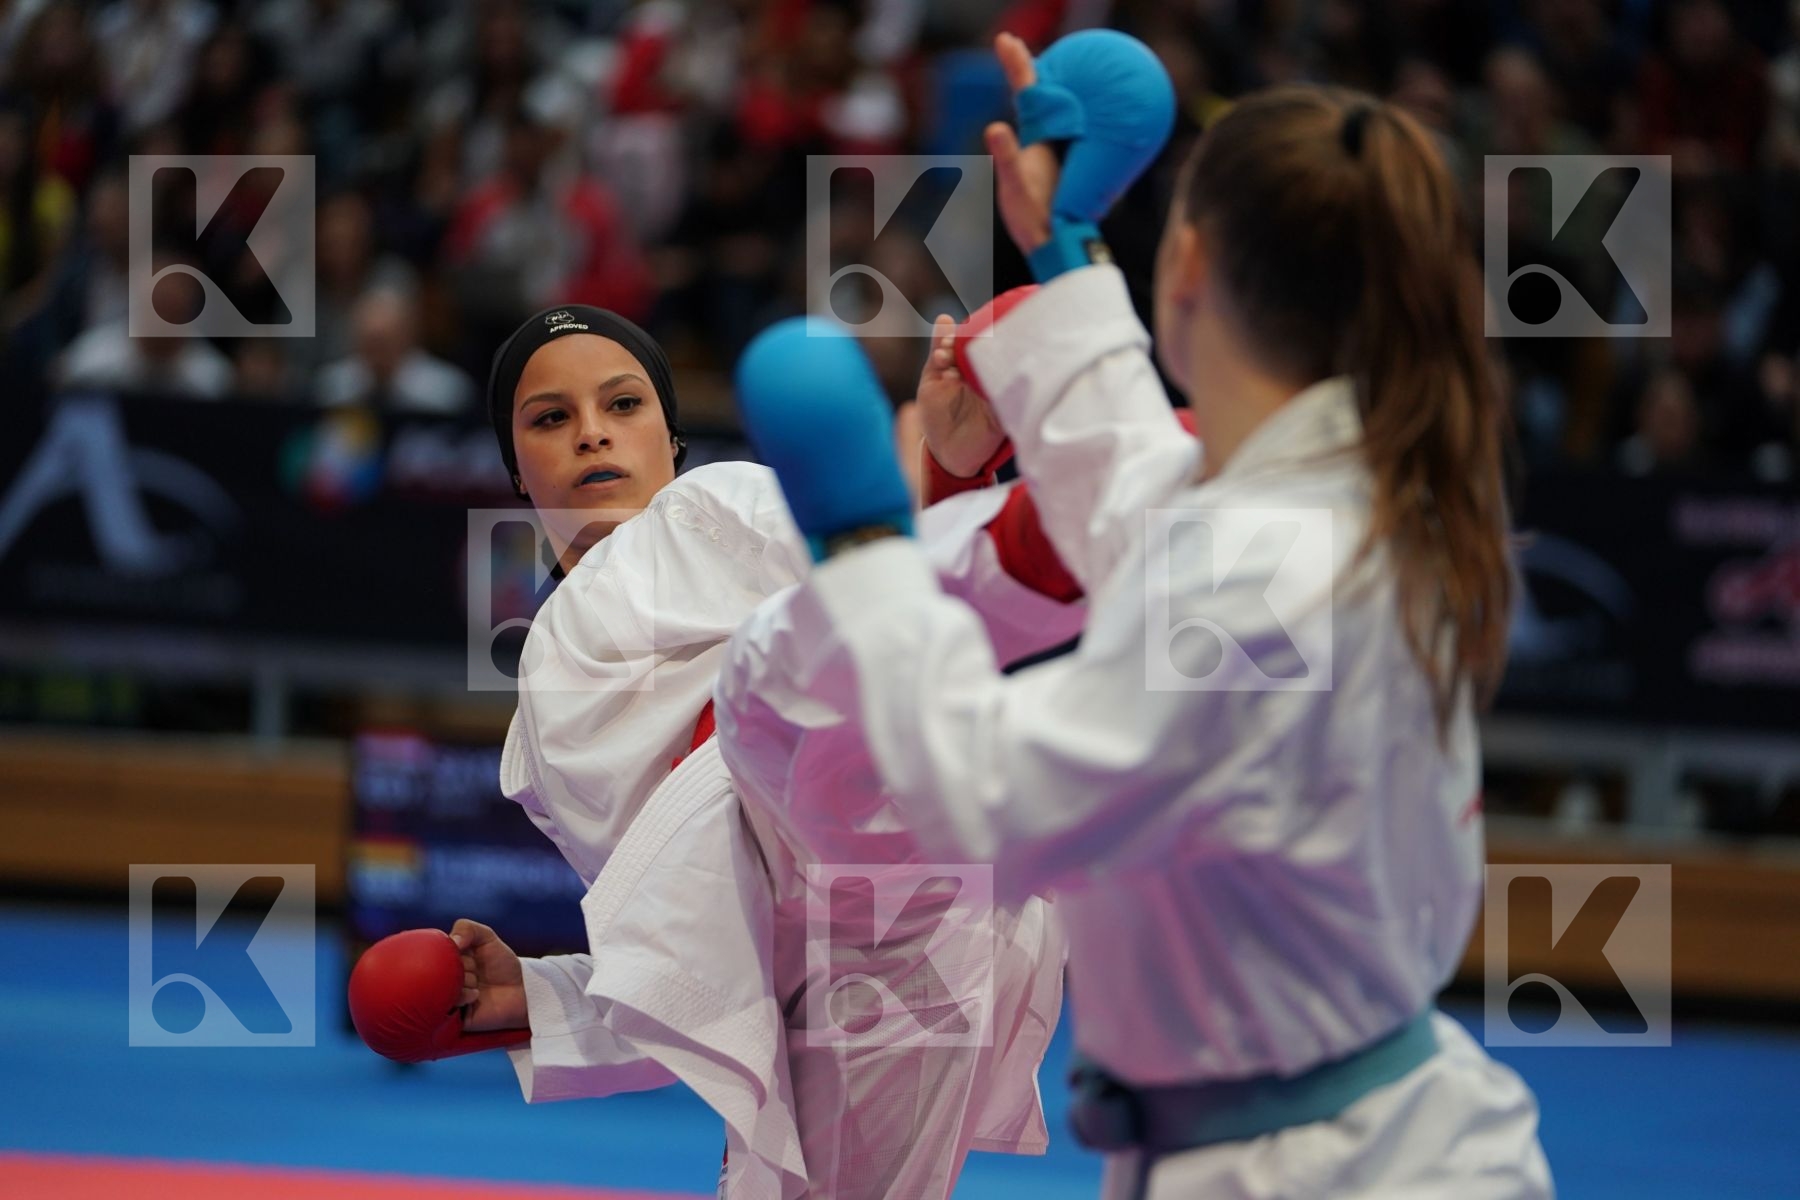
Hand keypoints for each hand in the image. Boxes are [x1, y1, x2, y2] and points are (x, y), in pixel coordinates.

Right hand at [450, 918, 527, 1032]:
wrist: (522, 990)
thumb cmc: (502, 963)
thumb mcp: (486, 937)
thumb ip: (467, 928)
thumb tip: (451, 941)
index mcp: (446, 961)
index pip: (434, 951)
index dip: (453, 950)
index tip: (465, 949)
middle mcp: (444, 979)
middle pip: (439, 969)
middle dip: (462, 966)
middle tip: (476, 970)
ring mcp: (447, 998)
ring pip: (441, 986)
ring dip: (464, 981)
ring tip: (478, 985)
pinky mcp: (454, 1016)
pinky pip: (445, 1006)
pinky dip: (462, 997)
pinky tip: (476, 996)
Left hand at [917, 314, 1005, 477]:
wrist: (945, 454)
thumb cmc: (937, 417)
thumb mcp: (932, 382)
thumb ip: (938, 351)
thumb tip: (944, 318)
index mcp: (971, 366)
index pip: (973, 343)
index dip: (960, 341)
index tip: (944, 349)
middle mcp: (986, 377)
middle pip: (988, 354)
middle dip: (970, 352)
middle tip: (947, 355)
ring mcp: (996, 393)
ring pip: (996, 371)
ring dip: (976, 370)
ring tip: (951, 375)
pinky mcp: (1005, 412)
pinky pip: (1006, 396)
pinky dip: (994, 389)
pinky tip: (976, 387)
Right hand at [986, 33, 1058, 257]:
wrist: (1053, 245)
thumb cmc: (1038, 218)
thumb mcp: (1018, 187)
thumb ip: (1007, 157)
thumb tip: (995, 128)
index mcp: (1038, 138)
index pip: (1028, 92)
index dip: (1017, 64)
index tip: (1006, 40)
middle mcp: (1042, 142)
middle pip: (1034, 96)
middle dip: (1021, 69)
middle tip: (1011, 45)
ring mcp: (1040, 156)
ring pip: (1038, 114)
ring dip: (1029, 91)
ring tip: (1019, 69)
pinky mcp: (1036, 170)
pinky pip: (1033, 138)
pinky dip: (1029, 124)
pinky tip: (1027, 125)